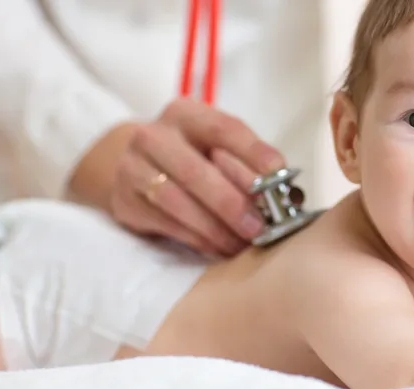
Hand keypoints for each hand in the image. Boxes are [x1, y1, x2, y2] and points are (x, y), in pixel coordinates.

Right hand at [74, 98, 283, 255]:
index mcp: (186, 114)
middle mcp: (154, 135)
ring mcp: (132, 167)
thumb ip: (248, 161)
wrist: (136, 167)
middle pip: (196, 170)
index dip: (253, 153)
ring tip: (241, 246)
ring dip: (214, 229)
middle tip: (259, 229)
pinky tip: (219, 249)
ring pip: (177, 201)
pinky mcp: (124, 201)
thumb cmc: (193, 157)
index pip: (224, 129)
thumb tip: (289, 191)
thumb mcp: (217, 146)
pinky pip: (166, 224)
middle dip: (231, 203)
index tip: (280, 175)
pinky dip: (197, 240)